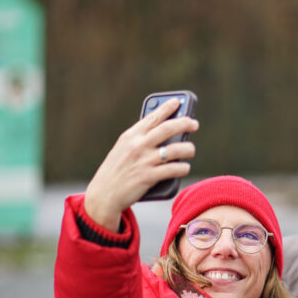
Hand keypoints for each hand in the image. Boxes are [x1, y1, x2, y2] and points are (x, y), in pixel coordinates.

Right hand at [83, 97, 197, 230]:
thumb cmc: (115, 172)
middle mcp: (138, 145)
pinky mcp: (148, 177)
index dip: (167, 108)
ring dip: (188, 148)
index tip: (177, 102)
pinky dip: (183, 168)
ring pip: (175, 149)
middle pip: (168, 129)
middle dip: (184, 123)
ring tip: (191, 149)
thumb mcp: (122, 150)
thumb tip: (164, 134)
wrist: (103, 195)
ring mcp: (143, 161)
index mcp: (130, 136)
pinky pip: (173, 169)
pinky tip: (185, 167)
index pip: (152, 117)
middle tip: (194, 124)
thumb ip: (139, 140)